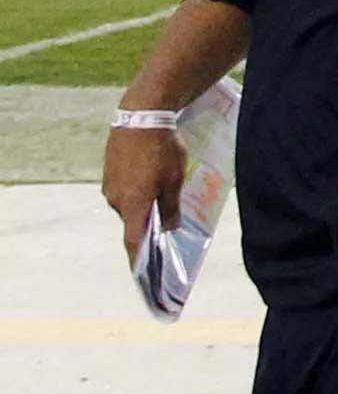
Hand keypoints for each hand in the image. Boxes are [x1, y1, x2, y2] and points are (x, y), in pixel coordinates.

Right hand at [103, 122, 181, 265]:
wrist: (140, 119)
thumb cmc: (162, 150)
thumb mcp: (174, 180)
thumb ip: (171, 207)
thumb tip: (169, 228)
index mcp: (133, 204)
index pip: (133, 241)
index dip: (137, 260)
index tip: (140, 275)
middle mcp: (116, 200)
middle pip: (133, 222)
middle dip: (146, 226)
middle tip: (163, 230)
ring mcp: (109, 187)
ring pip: (129, 205)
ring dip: (143, 205)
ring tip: (161, 196)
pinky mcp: (108, 175)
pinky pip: (123, 191)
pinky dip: (136, 192)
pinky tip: (150, 181)